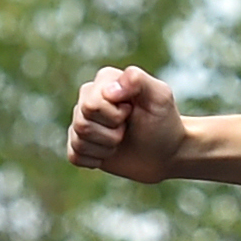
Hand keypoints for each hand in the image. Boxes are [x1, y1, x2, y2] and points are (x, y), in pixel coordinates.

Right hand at [66, 65, 187, 182]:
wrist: (166, 153)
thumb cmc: (164, 122)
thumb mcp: (159, 97)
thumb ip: (137, 80)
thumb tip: (108, 91)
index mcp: (104, 80)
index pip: (91, 105)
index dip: (114, 116)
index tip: (132, 112)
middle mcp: (89, 97)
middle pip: (82, 123)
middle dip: (110, 134)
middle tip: (126, 129)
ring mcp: (83, 121)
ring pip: (78, 141)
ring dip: (106, 147)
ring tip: (121, 140)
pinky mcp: (80, 144)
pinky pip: (74, 156)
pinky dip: (95, 160)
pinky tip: (109, 153)